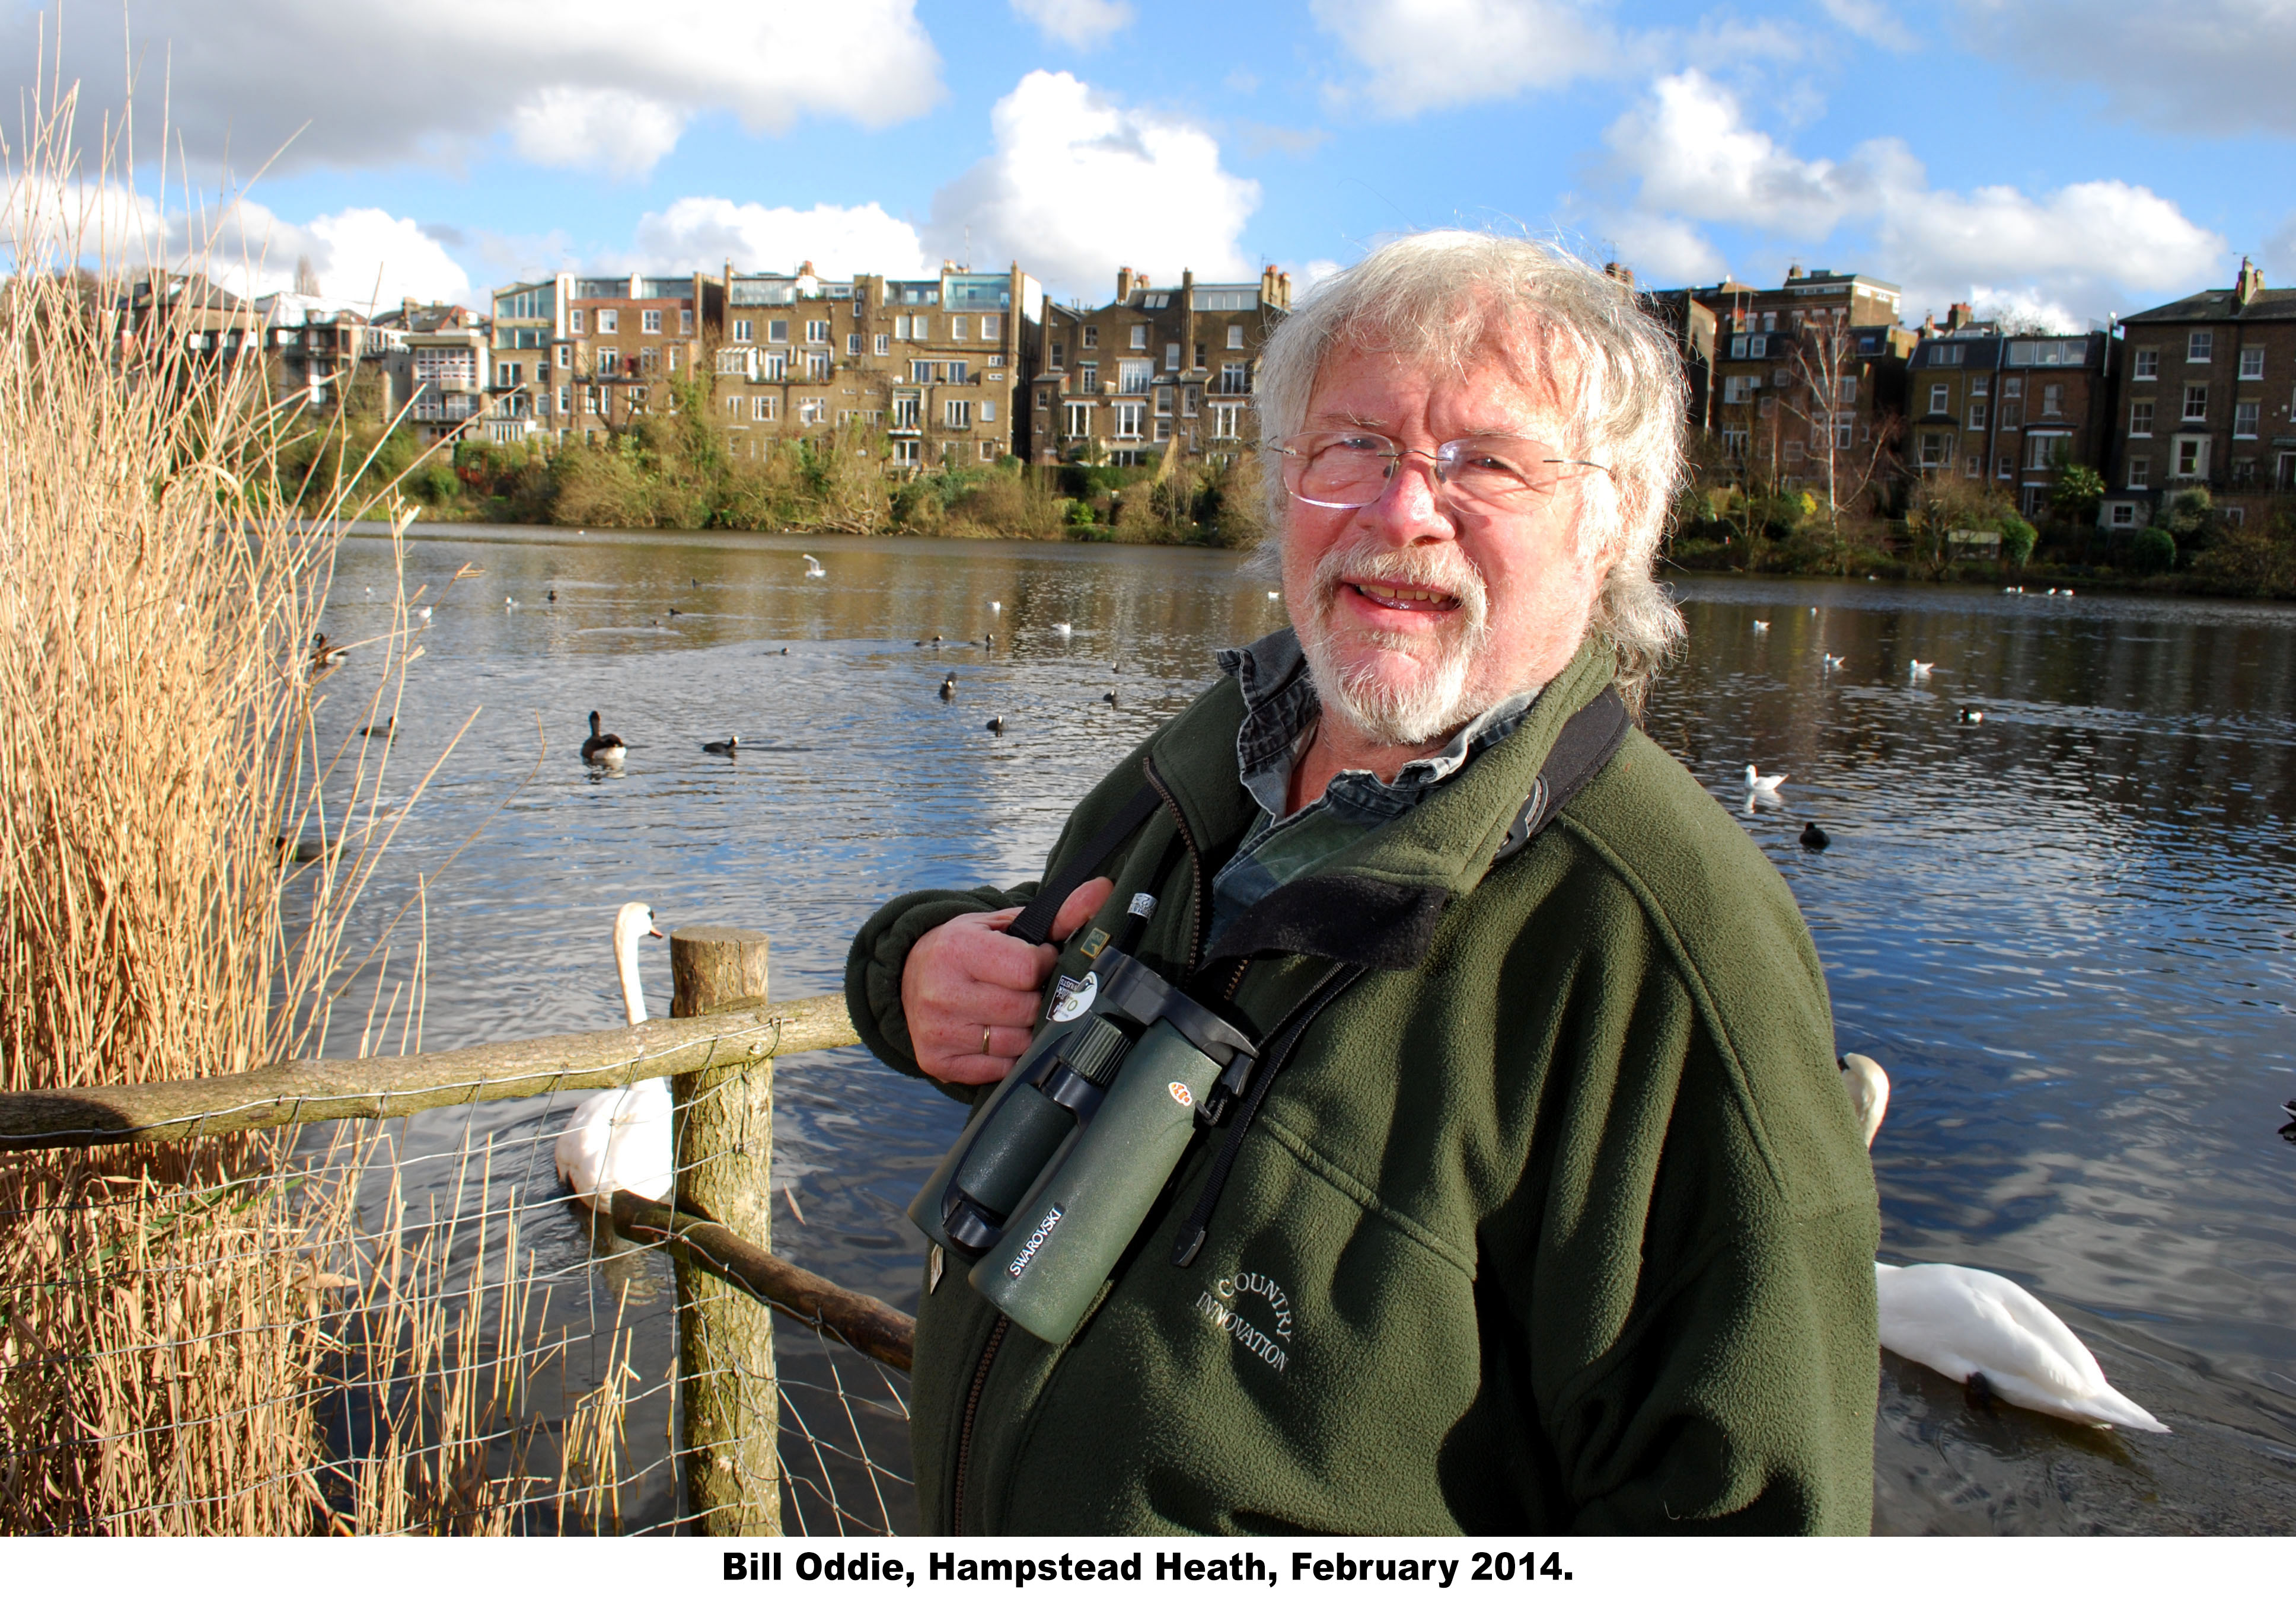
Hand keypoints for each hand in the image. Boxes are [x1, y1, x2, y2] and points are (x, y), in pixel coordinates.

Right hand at [903, 878, 1114, 1084]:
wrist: (906, 977)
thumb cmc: (964, 949)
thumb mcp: (1002, 925)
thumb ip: (1058, 914)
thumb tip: (1103, 891)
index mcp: (957, 950)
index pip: (1027, 969)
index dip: (1043, 965)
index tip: (1037, 960)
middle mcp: (943, 992)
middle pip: (1025, 1010)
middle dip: (1039, 999)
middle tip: (1029, 989)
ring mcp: (939, 1032)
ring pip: (1017, 1043)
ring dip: (1028, 1029)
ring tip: (1016, 1010)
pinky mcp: (938, 1062)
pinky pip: (1000, 1069)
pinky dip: (1010, 1054)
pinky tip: (1000, 1033)